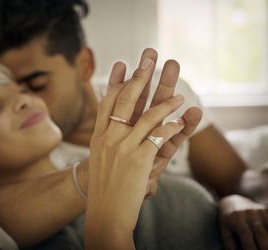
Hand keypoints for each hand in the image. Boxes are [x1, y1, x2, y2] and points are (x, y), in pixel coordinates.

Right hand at [84, 50, 186, 248]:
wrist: (104, 212)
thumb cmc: (103, 187)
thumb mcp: (99, 159)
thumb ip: (107, 140)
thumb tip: (114, 124)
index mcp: (98, 137)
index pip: (106, 102)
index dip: (115, 81)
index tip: (122, 63)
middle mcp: (108, 138)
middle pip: (124, 101)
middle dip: (139, 77)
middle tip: (149, 58)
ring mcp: (122, 147)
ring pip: (146, 116)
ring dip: (166, 102)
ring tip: (180, 95)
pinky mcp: (138, 159)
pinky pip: (158, 136)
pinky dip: (173, 127)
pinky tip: (183, 120)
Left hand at [220, 195, 267, 249]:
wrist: (233, 202)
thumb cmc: (228, 220)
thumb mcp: (225, 230)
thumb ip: (229, 243)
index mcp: (236, 217)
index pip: (245, 233)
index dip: (250, 246)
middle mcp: (249, 213)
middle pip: (260, 233)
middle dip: (263, 247)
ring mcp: (259, 211)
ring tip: (265, 248)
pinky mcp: (266, 211)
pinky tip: (267, 240)